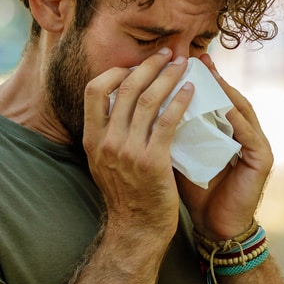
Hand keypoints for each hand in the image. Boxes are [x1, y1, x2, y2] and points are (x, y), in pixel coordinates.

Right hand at [82, 50, 194, 242]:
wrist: (136, 228)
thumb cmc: (126, 195)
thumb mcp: (104, 162)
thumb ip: (108, 134)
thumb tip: (120, 103)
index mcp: (92, 139)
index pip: (94, 89)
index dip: (115, 71)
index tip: (135, 66)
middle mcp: (107, 141)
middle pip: (126, 88)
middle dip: (149, 65)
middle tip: (168, 54)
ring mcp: (129, 151)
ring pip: (149, 99)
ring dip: (168, 76)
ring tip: (183, 65)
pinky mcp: (153, 160)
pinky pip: (168, 120)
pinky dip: (180, 101)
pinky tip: (191, 92)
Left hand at [177, 54, 272, 240]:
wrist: (214, 226)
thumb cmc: (196, 191)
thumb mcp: (181, 154)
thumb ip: (170, 131)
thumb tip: (141, 106)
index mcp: (227, 131)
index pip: (213, 98)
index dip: (198, 80)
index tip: (179, 62)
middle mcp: (245, 133)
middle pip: (229, 97)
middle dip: (212, 77)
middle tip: (195, 58)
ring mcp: (257, 145)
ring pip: (240, 110)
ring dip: (224, 91)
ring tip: (207, 74)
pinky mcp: (262, 159)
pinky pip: (247, 133)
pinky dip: (234, 118)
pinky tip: (222, 104)